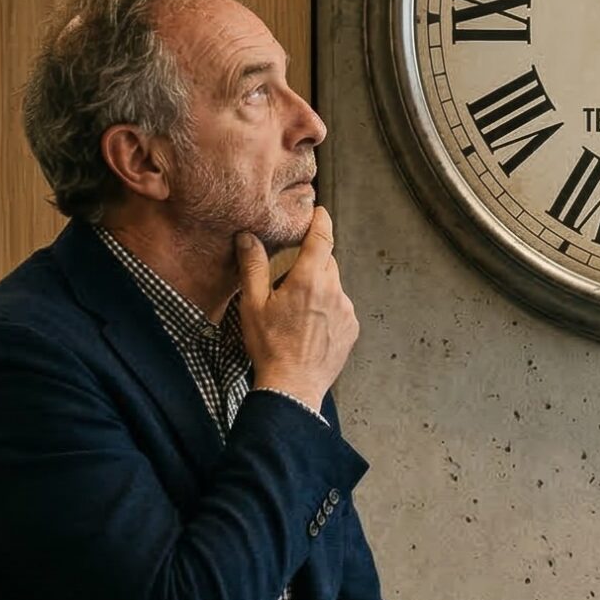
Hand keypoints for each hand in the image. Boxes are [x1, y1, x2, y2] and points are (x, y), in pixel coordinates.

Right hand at [237, 208, 358, 406]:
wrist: (293, 387)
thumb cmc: (270, 347)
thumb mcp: (253, 305)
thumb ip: (253, 266)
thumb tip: (247, 236)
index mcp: (309, 280)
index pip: (322, 237)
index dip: (321, 220)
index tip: (319, 211)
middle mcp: (334, 291)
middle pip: (326, 262)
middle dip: (311, 263)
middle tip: (289, 280)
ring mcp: (346, 310)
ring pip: (333, 285)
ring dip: (319, 289)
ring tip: (297, 313)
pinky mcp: (352, 328)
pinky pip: (340, 307)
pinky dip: (328, 309)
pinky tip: (310, 328)